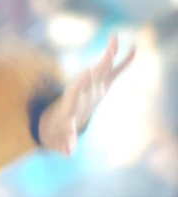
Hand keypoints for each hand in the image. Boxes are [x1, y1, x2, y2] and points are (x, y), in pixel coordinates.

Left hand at [38, 34, 135, 154]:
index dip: (82, 81)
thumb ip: (66, 143)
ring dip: (109, 56)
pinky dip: (123, 62)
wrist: (62, 116)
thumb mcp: (62, 135)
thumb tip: (69, 154)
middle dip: (99, 63)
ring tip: (115, 41)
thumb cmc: (61, 126)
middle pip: (88, 76)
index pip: (76, 90)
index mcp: (71, 101)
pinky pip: (114, 71)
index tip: (89, 70)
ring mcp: (92, 84)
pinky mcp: (102, 84)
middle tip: (107, 53)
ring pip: (101, 69)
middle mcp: (81, 89)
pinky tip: (135, 49)